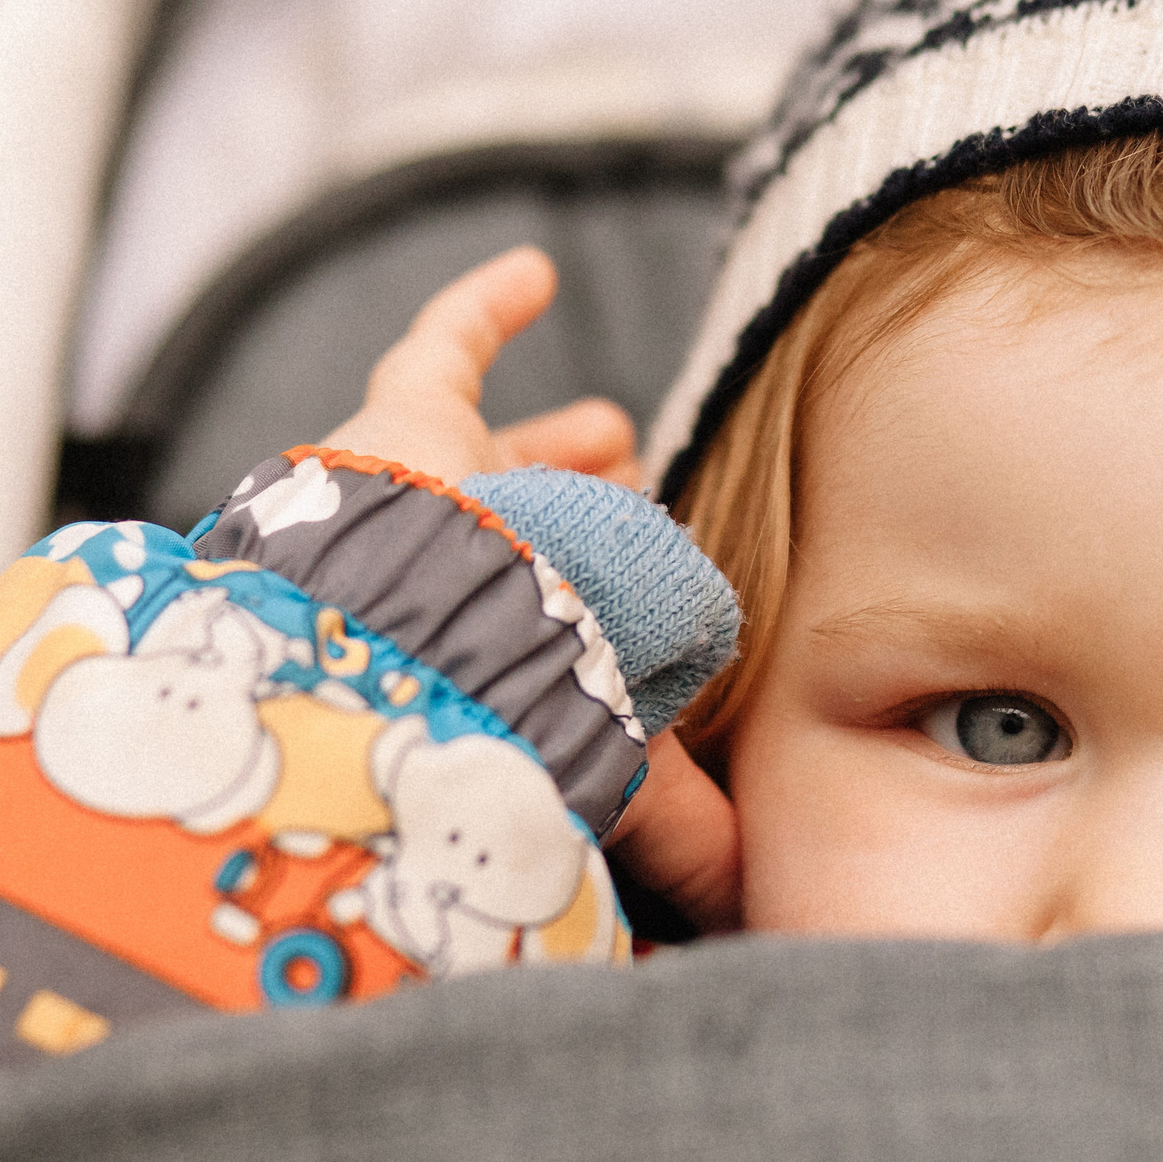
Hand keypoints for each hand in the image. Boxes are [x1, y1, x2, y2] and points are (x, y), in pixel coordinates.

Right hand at [325, 247, 745, 934]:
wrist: (405, 653)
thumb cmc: (511, 725)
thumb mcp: (625, 790)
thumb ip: (687, 832)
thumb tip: (763, 887)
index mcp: (503, 670)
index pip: (561, 645)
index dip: (614, 634)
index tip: (665, 627)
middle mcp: (454, 590)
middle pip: (526, 557)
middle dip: (587, 544)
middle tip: (642, 529)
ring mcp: (420, 501)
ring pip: (487, 463)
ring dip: (557, 453)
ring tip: (617, 436)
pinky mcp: (399, 422)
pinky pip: (438, 343)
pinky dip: (483, 307)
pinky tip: (534, 274)